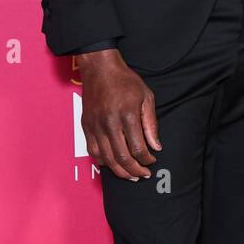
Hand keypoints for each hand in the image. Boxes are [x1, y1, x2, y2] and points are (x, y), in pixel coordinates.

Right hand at [77, 49, 160, 179]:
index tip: (152, 160)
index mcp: (127, 114)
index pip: (138, 147)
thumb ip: (151, 123)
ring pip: (106, 158)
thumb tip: (156, 146)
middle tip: (143, 174)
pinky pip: (93, 151)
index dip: (146, 159)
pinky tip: (113, 164)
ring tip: (130, 175)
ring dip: (119, 171)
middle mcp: (109, 122)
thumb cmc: (125, 81)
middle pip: (122, 157)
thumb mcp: (146, 97)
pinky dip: (103, 162)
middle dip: (135, 170)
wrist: (100, 68)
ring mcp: (95, 125)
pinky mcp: (86, 126)